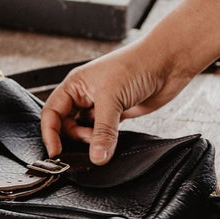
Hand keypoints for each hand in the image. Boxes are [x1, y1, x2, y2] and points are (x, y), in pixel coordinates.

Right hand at [40, 42, 192, 164]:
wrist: (169, 61)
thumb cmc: (137, 64)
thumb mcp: (112, 99)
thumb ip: (103, 131)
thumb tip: (96, 157)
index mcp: (74, 85)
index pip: (52, 113)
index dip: (50, 133)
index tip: (55, 152)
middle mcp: (84, 95)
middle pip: (67, 124)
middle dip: (76, 137)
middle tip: (91, 143)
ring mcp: (101, 104)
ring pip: (85, 129)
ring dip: (92, 140)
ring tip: (103, 141)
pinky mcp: (118, 113)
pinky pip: (104, 132)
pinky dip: (105, 140)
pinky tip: (111, 141)